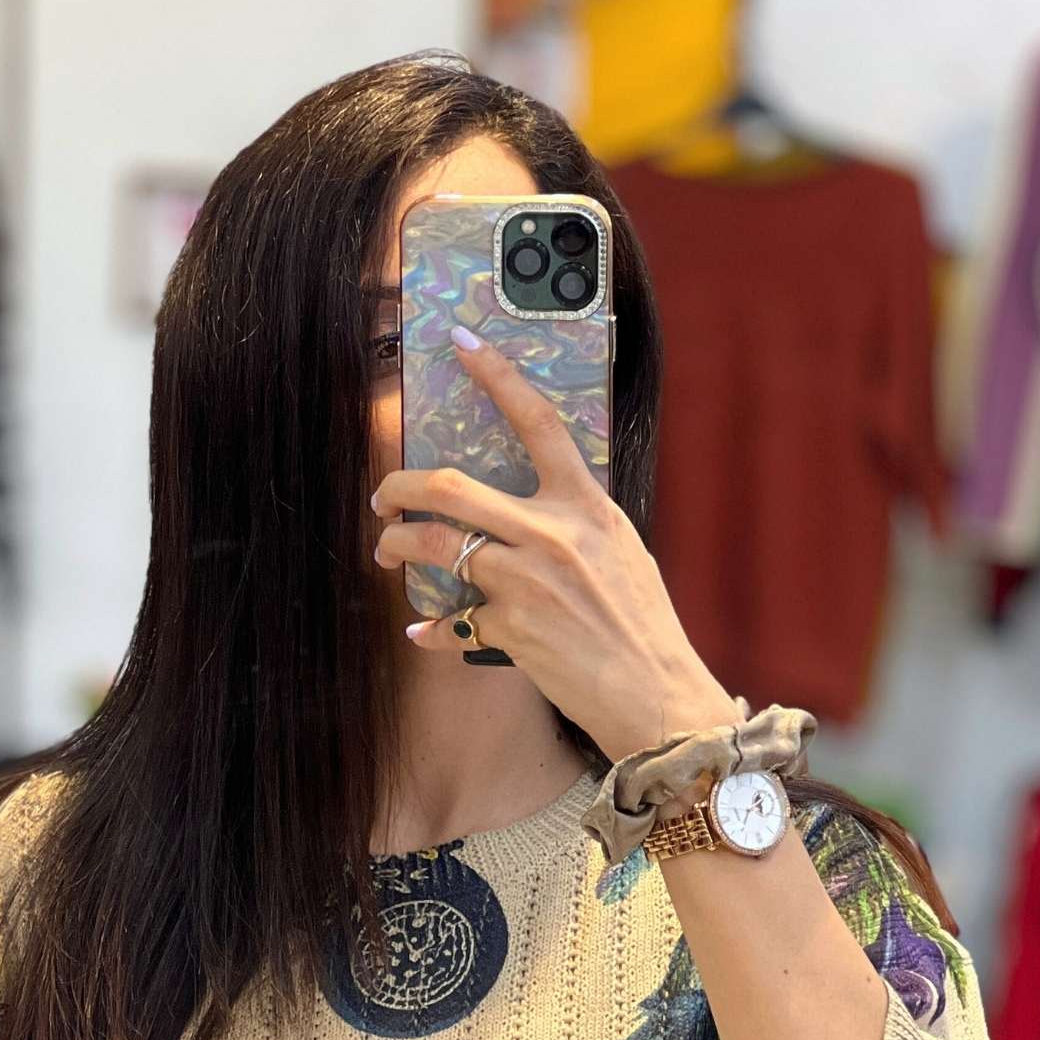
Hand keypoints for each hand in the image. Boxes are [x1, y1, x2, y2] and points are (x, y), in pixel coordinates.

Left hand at [371, 328, 737, 763]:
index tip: (461, 344)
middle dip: (401, 487)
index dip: (497, 377)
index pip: (538, 423)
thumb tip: (531, 511)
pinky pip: (452, 621)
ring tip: (388, 551)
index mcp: (587, 505)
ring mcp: (526, 581)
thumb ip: (575, 524)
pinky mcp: (510, 629)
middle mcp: (553, 534)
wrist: (656, 696)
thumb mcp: (620, 553)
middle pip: (453, 488)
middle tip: (384, 496)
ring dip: (399, 546)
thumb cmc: (642, 627)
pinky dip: (434, 627)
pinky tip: (424, 630)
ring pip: (437, 547)